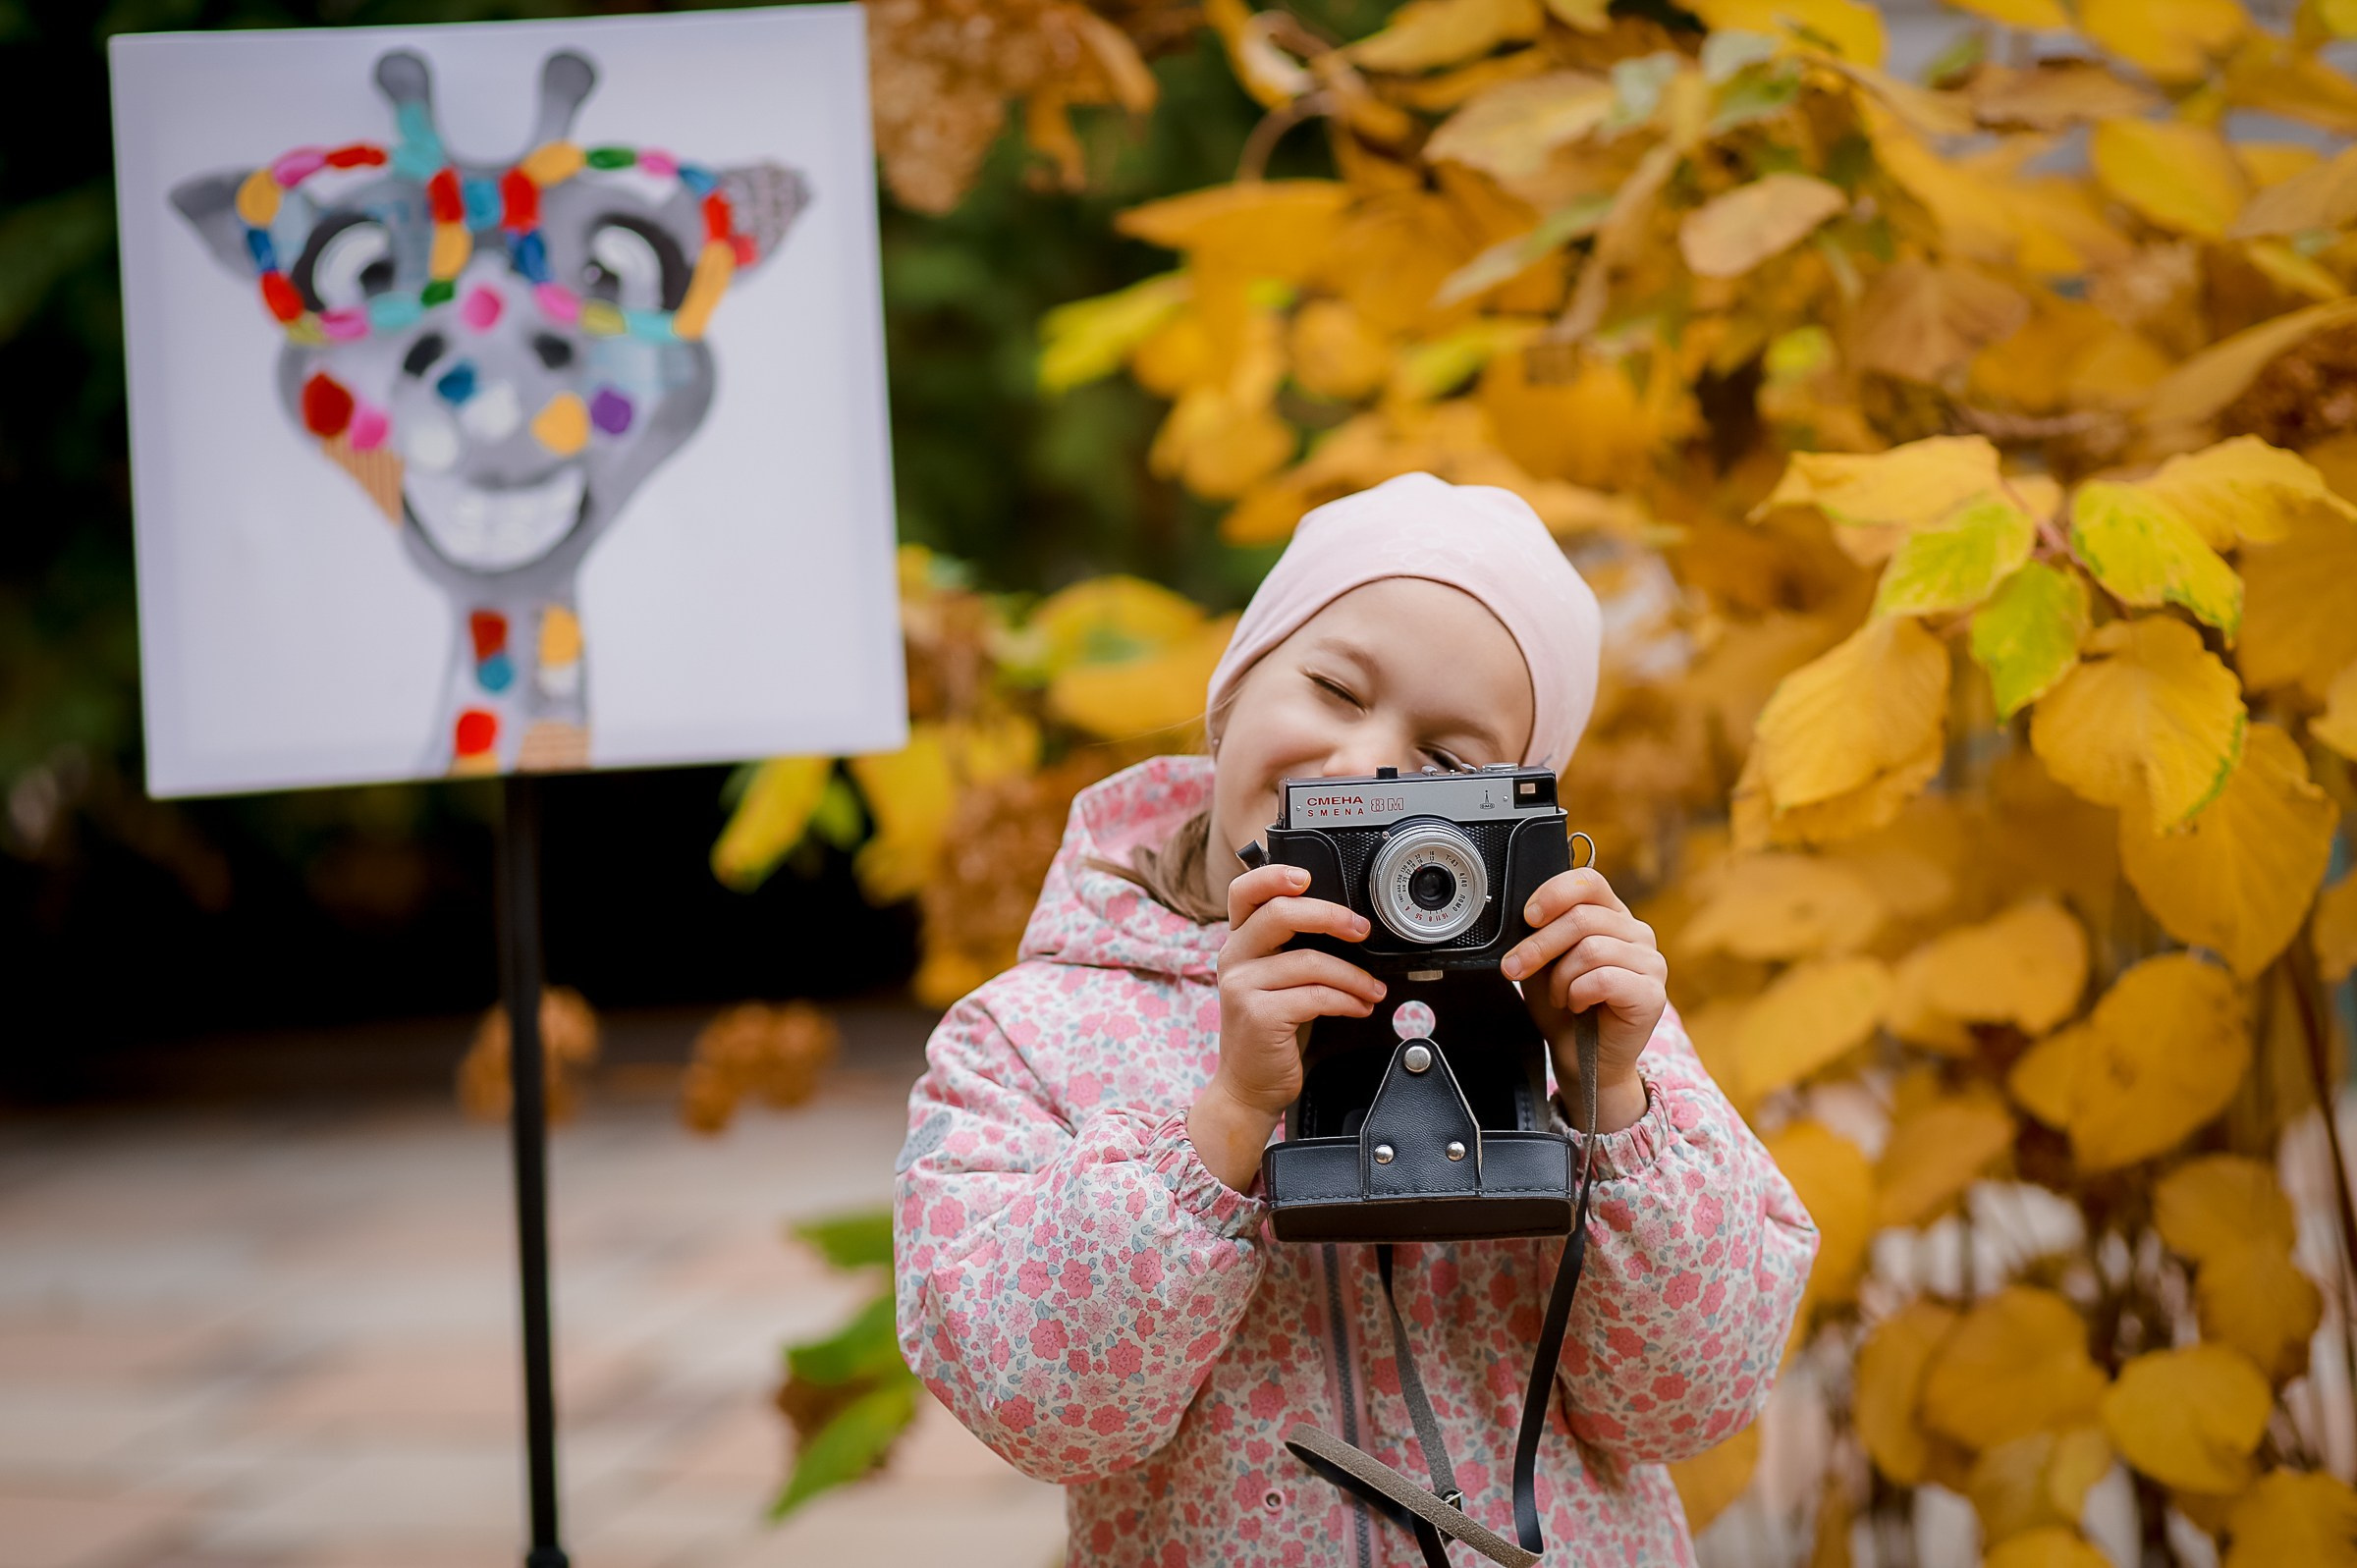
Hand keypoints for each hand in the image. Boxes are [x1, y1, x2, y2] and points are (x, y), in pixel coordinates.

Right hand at [1188, 862, 1386, 1191]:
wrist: (1248, 1087)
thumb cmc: (1270, 1032)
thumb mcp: (1276, 982)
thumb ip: (1293, 949)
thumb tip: (1345, 922)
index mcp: (1239, 943)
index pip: (1243, 893)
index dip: (1273, 875)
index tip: (1307, 876)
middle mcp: (1234, 959)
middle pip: (1279, 914)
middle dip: (1329, 916)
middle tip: (1362, 929)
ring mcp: (1242, 987)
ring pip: (1308, 961)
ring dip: (1353, 974)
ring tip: (1372, 988)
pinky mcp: (1258, 1016)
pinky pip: (1315, 996)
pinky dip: (1347, 999)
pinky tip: (1359, 1006)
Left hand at [1500, 866, 1664, 1135]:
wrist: (1581, 1059)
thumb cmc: (1565, 1008)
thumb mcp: (1544, 962)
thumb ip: (1542, 933)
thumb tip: (1524, 915)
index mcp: (1612, 916)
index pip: (1589, 882)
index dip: (1554, 893)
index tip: (1528, 916)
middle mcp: (1637, 933)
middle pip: (1582, 917)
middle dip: (1539, 944)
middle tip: (1516, 968)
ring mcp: (1650, 963)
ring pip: (1591, 948)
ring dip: (1561, 977)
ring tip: (1560, 996)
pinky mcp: (1652, 993)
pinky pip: (1604, 978)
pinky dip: (1578, 993)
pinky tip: (1577, 1005)